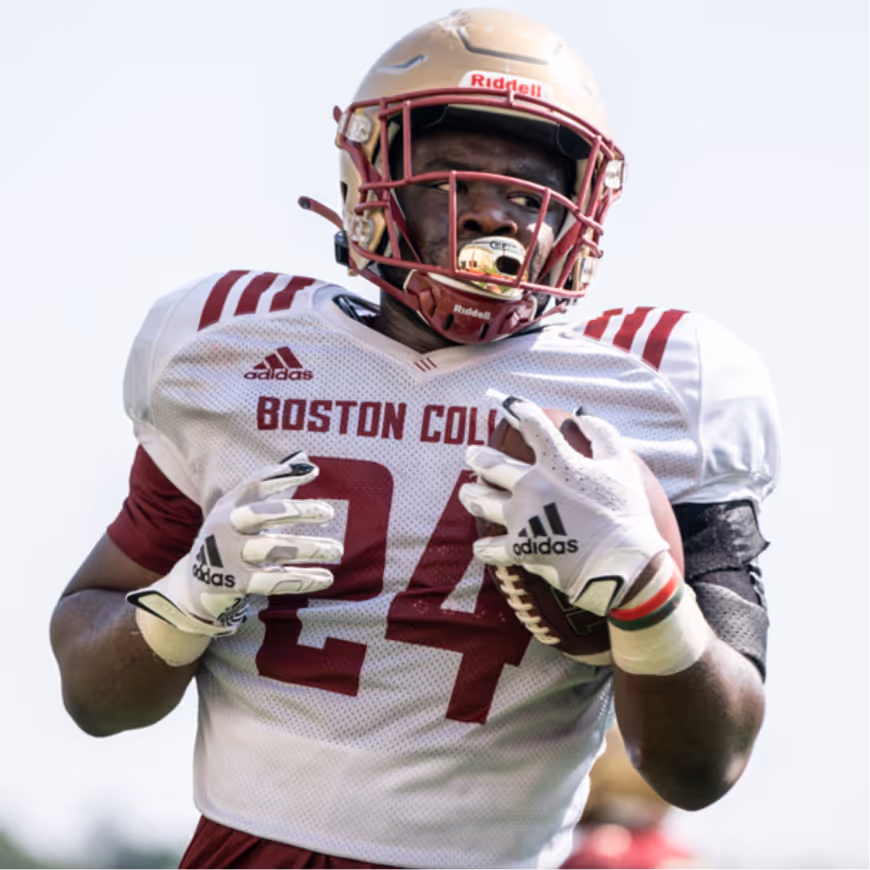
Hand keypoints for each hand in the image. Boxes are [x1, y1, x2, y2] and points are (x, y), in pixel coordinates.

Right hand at [127, 453, 341, 636]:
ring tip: (337, 549)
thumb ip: (271, 492)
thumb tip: (310, 467)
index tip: (313, 472)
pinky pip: (273, 581)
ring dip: (308, 548)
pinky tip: (325, 578)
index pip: (255, 485)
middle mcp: (224, 527)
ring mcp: (228, 556)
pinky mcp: (235, 583)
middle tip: (329, 512)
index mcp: (228, 506)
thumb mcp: (240, 513)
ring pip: (273, 549)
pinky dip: (301, 580)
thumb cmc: (231, 541)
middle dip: (297, 511)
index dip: (282, 476)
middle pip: (262, 515)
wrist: (195, 586)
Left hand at [459, 397, 667, 615]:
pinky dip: (484, 547)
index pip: (531, 425)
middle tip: (471, 455)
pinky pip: (490, 547)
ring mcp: (522, 517)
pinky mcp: (520, 548)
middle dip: (477, 457)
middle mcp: (532, 485)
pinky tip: (480, 546)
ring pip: (480, 500)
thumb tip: (581, 415)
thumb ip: (601, 434)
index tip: (508, 405)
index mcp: (557, 462)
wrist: (622, 563)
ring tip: (467, 492)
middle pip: (490, 464)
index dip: (517, 410)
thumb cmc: (626, 512)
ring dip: (471, 494)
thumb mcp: (621, 464)